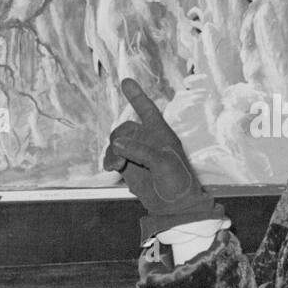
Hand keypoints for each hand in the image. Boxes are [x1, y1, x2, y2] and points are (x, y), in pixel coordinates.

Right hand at [103, 78, 221, 240]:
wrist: (175, 207)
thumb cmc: (177, 182)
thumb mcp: (163, 163)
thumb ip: (140, 150)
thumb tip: (117, 143)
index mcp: (161, 134)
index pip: (147, 110)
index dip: (137, 96)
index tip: (125, 81)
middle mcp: (148, 140)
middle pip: (125, 128)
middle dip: (118, 139)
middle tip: (119, 158)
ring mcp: (137, 154)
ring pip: (116, 143)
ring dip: (112, 152)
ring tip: (116, 167)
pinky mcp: (129, 167)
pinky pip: (113, 157)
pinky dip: (109, 161)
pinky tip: (111, 169)